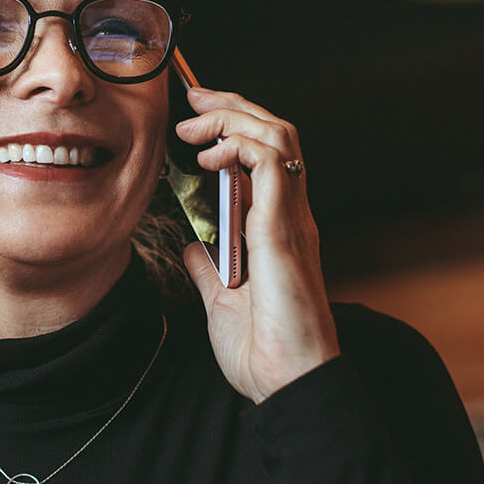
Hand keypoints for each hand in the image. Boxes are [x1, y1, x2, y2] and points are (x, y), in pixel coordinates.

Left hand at [176, 88, 339, 403]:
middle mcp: (290, 214)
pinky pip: (271, 165)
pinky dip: (239, 147)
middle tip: (192, 99)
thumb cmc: (262, 348)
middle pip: (274, 132)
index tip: (193, 115)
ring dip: (232, 118)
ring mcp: (291, 219)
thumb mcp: (221, 297)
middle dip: (231, 105)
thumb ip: (209, 266)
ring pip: (278, 137)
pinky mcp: (284, 230)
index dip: (232, 124)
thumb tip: (192, 242)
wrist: (287, 383)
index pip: (264, 154)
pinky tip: (209, 156)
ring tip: (193, 125)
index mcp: (276, 226)